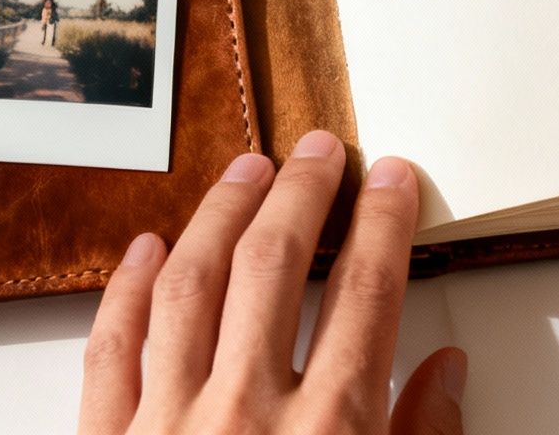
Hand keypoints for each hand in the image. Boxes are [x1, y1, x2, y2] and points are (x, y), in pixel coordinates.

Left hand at [78, 130, 466, 433]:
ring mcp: (167, 426)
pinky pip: (112, 350)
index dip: (382, 225)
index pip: (366, 296)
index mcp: (329, 433)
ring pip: (190, 286)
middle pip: (274, 267)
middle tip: (318, 151)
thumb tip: (446, 375)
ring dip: (221, 216)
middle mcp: (246, 415)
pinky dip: (127, 292)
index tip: (391, 180)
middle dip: (301, 195)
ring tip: (246, 170)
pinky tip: (147, 250)